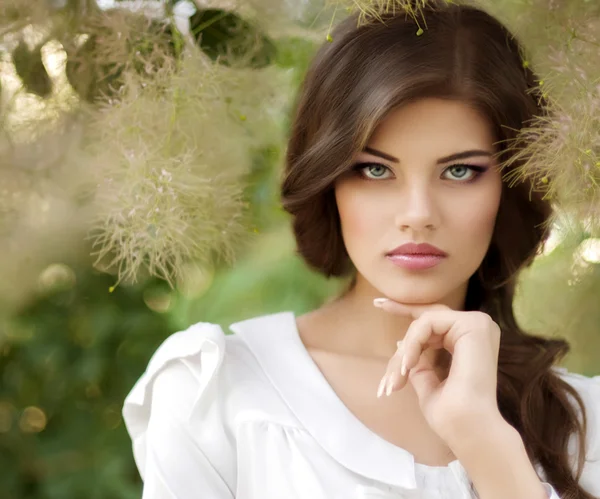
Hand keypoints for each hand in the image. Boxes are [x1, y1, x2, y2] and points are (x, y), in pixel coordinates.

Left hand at [374, 299, 502, 442]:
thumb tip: (401, 343)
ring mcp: (478, 325)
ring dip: (406, 350)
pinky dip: (414, 342)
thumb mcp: (427, 383)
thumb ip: (418, 362)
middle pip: (426, 320)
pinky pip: (429, 322)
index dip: (404, 310)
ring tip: (398, 376)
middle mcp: (476, 330)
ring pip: (424, 322)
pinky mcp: (474, 325)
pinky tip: (408, 364)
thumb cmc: (451, 417)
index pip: (433, 320)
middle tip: (381, 329)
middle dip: (400, 325)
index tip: (377, 303)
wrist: (469, 430)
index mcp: (468, 342)